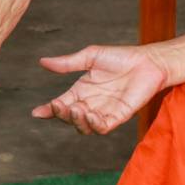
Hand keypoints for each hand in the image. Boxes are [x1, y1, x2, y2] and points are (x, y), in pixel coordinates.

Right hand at [33, 45, 169, 134]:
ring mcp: (104, 111)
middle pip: (70, 117)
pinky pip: (104, 127)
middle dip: (63, 115)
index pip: (61, 104)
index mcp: (81, 90)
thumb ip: (68, 62)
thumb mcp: (90, 56)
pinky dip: (95, 125)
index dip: (49, 110)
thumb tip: (42, 61)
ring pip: (84, 126)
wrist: (147, 61)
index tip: (37, 113)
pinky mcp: (119, 116)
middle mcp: (90, 103)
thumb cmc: (120, 57)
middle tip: (61, 105)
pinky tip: (91, 115)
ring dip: (77, 121)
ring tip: (77, 109)